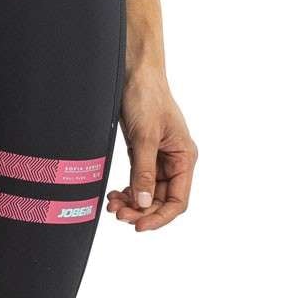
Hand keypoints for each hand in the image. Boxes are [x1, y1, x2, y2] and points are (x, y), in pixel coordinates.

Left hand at [105, 67, 195, 231]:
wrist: (135, 71)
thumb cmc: (147, 96)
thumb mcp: (145, 136)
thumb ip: (144, 171)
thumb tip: (143, 203)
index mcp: (184, 157)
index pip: (177, 200)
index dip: (159, 216)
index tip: (139, 225)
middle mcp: (174, 161)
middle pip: (161, 199)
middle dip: (141, 210)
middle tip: (119, 214)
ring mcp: (158, 157)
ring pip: (148, 192)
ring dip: (132, 202)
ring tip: (113, 205)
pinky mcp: (143, 151)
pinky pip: (138, 179)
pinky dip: (128, 189)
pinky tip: (115, 194)